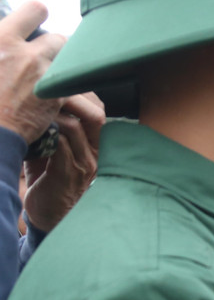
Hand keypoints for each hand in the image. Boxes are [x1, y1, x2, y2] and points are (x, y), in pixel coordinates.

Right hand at [0, 1, 65, 143]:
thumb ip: (0, 42)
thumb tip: (5, 30)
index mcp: (1, 39)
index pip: (35, 9)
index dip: (38, 14)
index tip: (36, 22)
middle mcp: (26, 53)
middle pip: (58, 37)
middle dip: (54, 47)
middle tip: (44, 57)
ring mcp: (44, 75)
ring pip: (67, 61)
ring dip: (61, 67)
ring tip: (50, 78)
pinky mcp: (57, 97)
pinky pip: (70, 85)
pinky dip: (66, 89)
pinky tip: (56, 96)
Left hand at [23, 91, 103, 232]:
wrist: (48, 217)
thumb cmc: (48, 180)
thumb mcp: (56, 151)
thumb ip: (55, 128)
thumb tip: (39, 102)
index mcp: (97, 145)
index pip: (96, 110)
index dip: (79, 94)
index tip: (55, 83)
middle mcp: (96, 152)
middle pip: (92, 113)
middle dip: (67, 98)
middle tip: (43, 87)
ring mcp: (84, 163)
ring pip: (73, 125)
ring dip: (50, 113)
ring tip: (32, 105)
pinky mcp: (68, 173)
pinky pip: (60, 143)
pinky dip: (44, 131)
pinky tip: (30, 126)